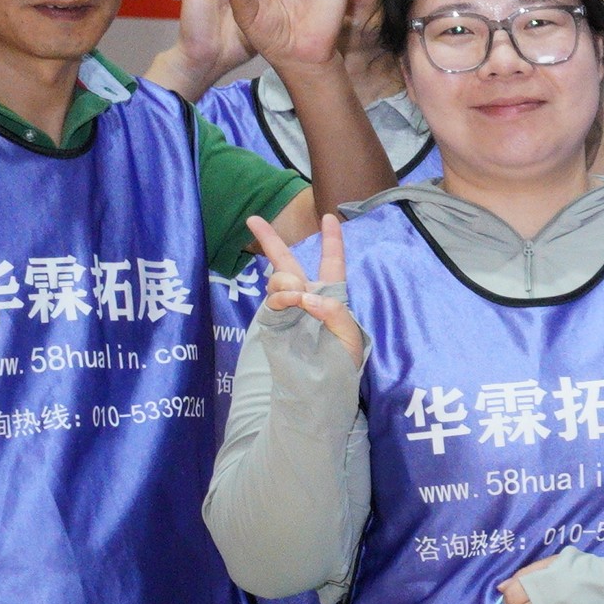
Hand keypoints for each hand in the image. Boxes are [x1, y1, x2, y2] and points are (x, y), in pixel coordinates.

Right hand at [242, 213, 364, 368]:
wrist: (320, 387)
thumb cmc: (341, 363)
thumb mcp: (351, 338)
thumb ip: (336, 314)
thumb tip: (309, 297)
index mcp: (330, 296)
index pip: (332, 262)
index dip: (332, 240)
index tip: (328, 217)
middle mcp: (306, 296)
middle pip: (287, 262)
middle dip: (269, 240)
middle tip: (252, 219)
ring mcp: (286, 308)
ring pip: (280, 278)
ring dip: (288, 283)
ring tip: (298, 301)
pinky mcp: (272, 320)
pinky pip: (273, 299)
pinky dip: (282, 297)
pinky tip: (290, 304)